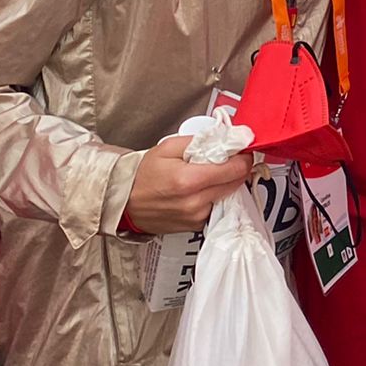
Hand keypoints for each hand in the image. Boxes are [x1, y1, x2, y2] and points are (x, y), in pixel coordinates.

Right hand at [122, 137, 253, 233]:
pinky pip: (217, 207)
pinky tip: (201, 190)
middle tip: (227, 159)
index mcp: (189, 180)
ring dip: (226, 184)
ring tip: (209, 175)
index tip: (242, 150)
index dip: (243, 157)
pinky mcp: (195, 226)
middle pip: (236, 183)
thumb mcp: (168, 147)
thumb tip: (226, 138)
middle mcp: (195, 202)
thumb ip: (200, 140)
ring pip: (228, 196)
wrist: (122, 202)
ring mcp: (196, 217)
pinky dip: (215, 197)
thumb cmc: (142, 175)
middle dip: (236, 169)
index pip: (235, 169)